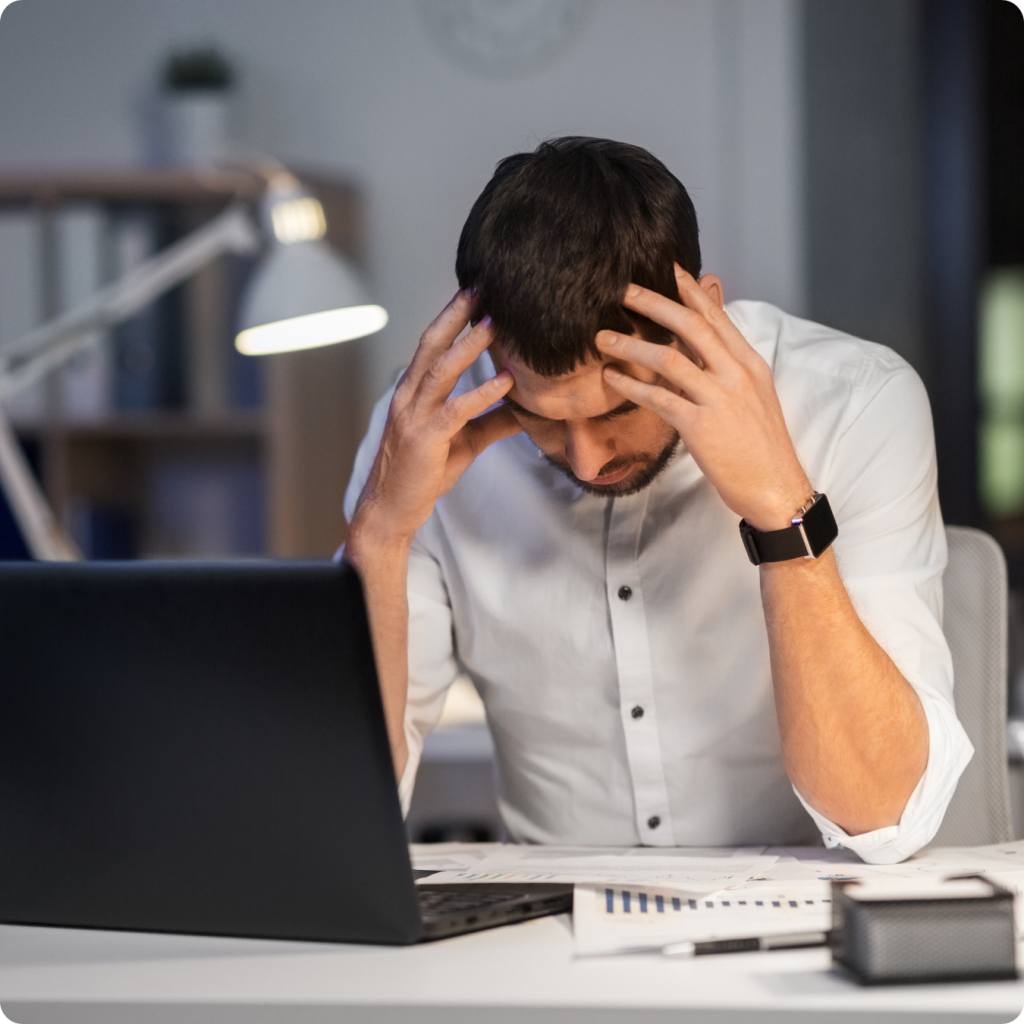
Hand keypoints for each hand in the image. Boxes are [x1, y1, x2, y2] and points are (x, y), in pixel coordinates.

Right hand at [350, 291, 520, 546]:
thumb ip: (492, 421)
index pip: (433, 344)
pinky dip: (481, 393)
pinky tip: (505, 381)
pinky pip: (455, 411)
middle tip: (482, 285)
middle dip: (456, 314)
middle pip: (432, 345)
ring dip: (469, 345)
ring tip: (496, 322)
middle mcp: (409, 397)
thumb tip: (528, 409)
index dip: (453, 316)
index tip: (477, 290)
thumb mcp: (465, 442)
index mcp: (414, 392)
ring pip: (442, 371)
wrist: (391, 511)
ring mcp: (414, 417)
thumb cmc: (423, 473)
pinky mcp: (425, 440)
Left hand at [595, 266, 810, 530]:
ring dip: (631, 345)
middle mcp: (736, 375)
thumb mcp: (754, 395)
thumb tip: (709, 341)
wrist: (776, 488)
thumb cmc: (761, 446)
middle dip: (654, 303)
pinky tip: (612, 378)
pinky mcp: (701, 426)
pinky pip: (658, 398)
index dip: (690, 291)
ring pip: (669, 359)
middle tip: (623, 291)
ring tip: (603, 339)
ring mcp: (719, 399)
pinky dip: (631, 385)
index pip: (716, 317)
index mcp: (750, 364)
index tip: (667, 269)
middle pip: (691, 325)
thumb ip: (729, 365)